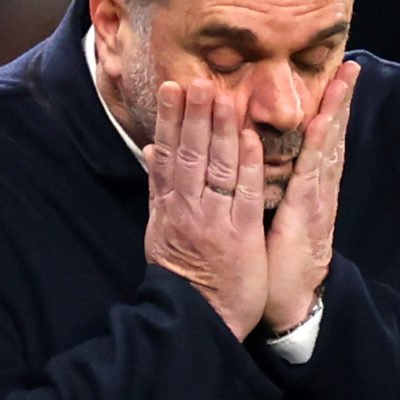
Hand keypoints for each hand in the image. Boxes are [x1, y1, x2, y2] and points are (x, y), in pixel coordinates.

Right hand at [144, 79, 268, 340]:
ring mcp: (214, 220)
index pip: (168, 154)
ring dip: (219, 130)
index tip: (172, 89)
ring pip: (216, 167)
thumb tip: (149, 149)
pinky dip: (247, 165)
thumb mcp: (160, 228)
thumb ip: (158, 187)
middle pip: (190, 154)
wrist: (198, 318)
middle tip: (197, 81)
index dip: (170, 120)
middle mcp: (188, 209)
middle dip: (193, 116)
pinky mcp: (241, 235)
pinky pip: (245, 194)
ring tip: (221, 96)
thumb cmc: (183, 273)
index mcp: (169, 206)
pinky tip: (249, 138)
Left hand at [264, 60, 359, 330]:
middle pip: (330, 136)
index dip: (325, 108)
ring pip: (327, 148)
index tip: (332, 76)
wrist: (289, 303)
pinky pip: (312, 175)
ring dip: (336, 112)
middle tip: (351, 64)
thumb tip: (245, 160)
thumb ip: (261, 187)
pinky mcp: (308, 215)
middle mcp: (317, 189)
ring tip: (344, 80)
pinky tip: (321, 124)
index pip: (316, 140)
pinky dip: (317, 148)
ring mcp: (316, 200)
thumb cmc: (274, 263)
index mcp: (305, 188)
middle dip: (340, 100)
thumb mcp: (266, 217)